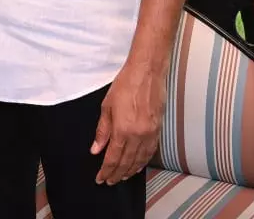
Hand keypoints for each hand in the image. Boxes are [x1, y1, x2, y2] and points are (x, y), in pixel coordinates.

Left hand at [91, 61, 163, 184]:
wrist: (147, 72)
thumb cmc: (125, 85)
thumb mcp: (107, 106)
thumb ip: (102, 131)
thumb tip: (96, 149)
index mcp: (123, 130)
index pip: (113, 158)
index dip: (106, 170)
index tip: (100, 178)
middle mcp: (138, 135)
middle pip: (127, 162)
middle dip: (117, 174)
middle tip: (110, 181)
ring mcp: (150, 133)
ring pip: (140, 159)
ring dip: (130, 170)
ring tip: (123, 177)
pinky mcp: (158, 129)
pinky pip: (150, 151)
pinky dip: (143, 161)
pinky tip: (138, 165)